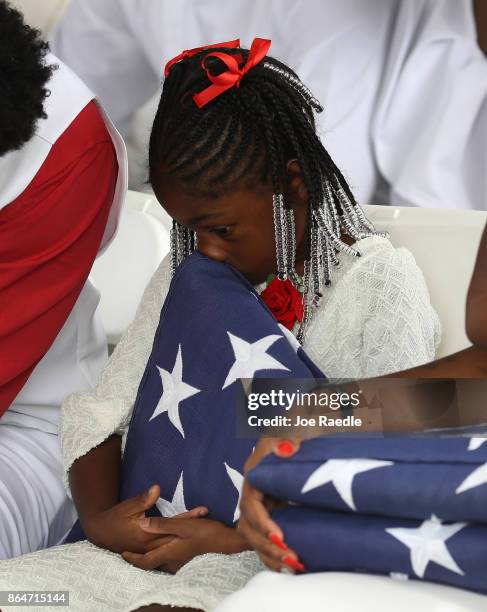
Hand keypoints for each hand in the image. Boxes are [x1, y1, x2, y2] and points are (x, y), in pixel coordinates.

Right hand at [83, 484, 207, 554]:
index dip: (189, 518)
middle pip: (178, 537)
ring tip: (207, 528)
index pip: (172, 525)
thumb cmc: (115, 517)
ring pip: (175, 545)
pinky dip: (181, 546)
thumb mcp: (128, 506)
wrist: (101, 532)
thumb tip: (157, 488)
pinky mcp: (149, 551)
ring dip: (190, 537)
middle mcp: (151, 544)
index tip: (203, 511)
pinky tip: (193, 544)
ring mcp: (150, 550)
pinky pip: (168, 550)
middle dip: (195, 529)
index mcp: (147, 533)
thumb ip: (143, 499)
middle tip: (212, 521)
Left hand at [122, 517, 248, 572]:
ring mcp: (183, 560)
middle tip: (131, 551)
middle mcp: (174, 560)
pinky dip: (166, 551)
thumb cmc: (208, 535)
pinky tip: (170, 542)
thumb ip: (162, 525)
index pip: (145, 561)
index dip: (132, 559)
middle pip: (153, 562)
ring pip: (163, 559)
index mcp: (169, 552)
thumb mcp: (184, 526)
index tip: (122, 554)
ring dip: (154, 553)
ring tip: (147, 545)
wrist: (231, 545)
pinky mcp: (191, 557)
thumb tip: (141, 524)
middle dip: (141, 558)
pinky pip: (173, 556)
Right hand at [238, 436, 304, 572]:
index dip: (262, 523)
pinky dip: (273, 555)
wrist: (308, 426)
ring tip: (294, 566)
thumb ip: (287, 435)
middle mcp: (255, 490)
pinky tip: (290, 567)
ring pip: (254, 536)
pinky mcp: (274, 511)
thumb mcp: (292, 425)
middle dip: (266, 546)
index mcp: (256, 473)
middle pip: (248, 526)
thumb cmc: (298, 426)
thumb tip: (285, 449)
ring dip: (270, 554)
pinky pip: (265, 538)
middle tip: (292, 558)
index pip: (250, 504)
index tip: (279, 537)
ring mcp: (264, 502)